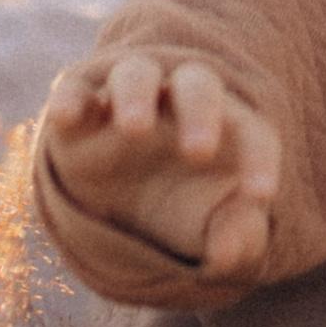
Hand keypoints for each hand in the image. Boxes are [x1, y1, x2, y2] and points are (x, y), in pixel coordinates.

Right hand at [39, 52, 280, 284]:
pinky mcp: (81, 109)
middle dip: (201, 111)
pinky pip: (75, 90)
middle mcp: (179, 101)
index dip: (259, 160)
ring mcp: (128, 99)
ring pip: (136, 74)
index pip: (251, 131)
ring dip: (137, 94)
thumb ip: (236, 239)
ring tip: (135, 128)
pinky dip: (70, 98)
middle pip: (198, 84)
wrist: (122, 205)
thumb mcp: (214, 231)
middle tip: (200, 152)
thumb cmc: (185, 211)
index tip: (259, 196)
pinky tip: (66, 117)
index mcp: (226, 126)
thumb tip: (229, 253)